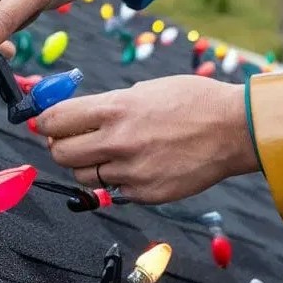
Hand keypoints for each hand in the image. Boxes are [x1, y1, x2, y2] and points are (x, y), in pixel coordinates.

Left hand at [36, 76, 259, 202]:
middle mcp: (117, 141)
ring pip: (82, 176)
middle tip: (75, 141)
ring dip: (88, 166)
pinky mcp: (145, 193)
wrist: (234, 129)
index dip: (48, 121)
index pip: (56, 120)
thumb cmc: (195, 101)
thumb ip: (111, 105)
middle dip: (62, 146)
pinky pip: (114, 191)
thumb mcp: (147, 89)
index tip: (49, 123)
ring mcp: (130, 171)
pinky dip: (118, 180)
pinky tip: (139, 165)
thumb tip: (82, 116)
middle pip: (60, 153)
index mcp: (115, 109)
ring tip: (112, 153)